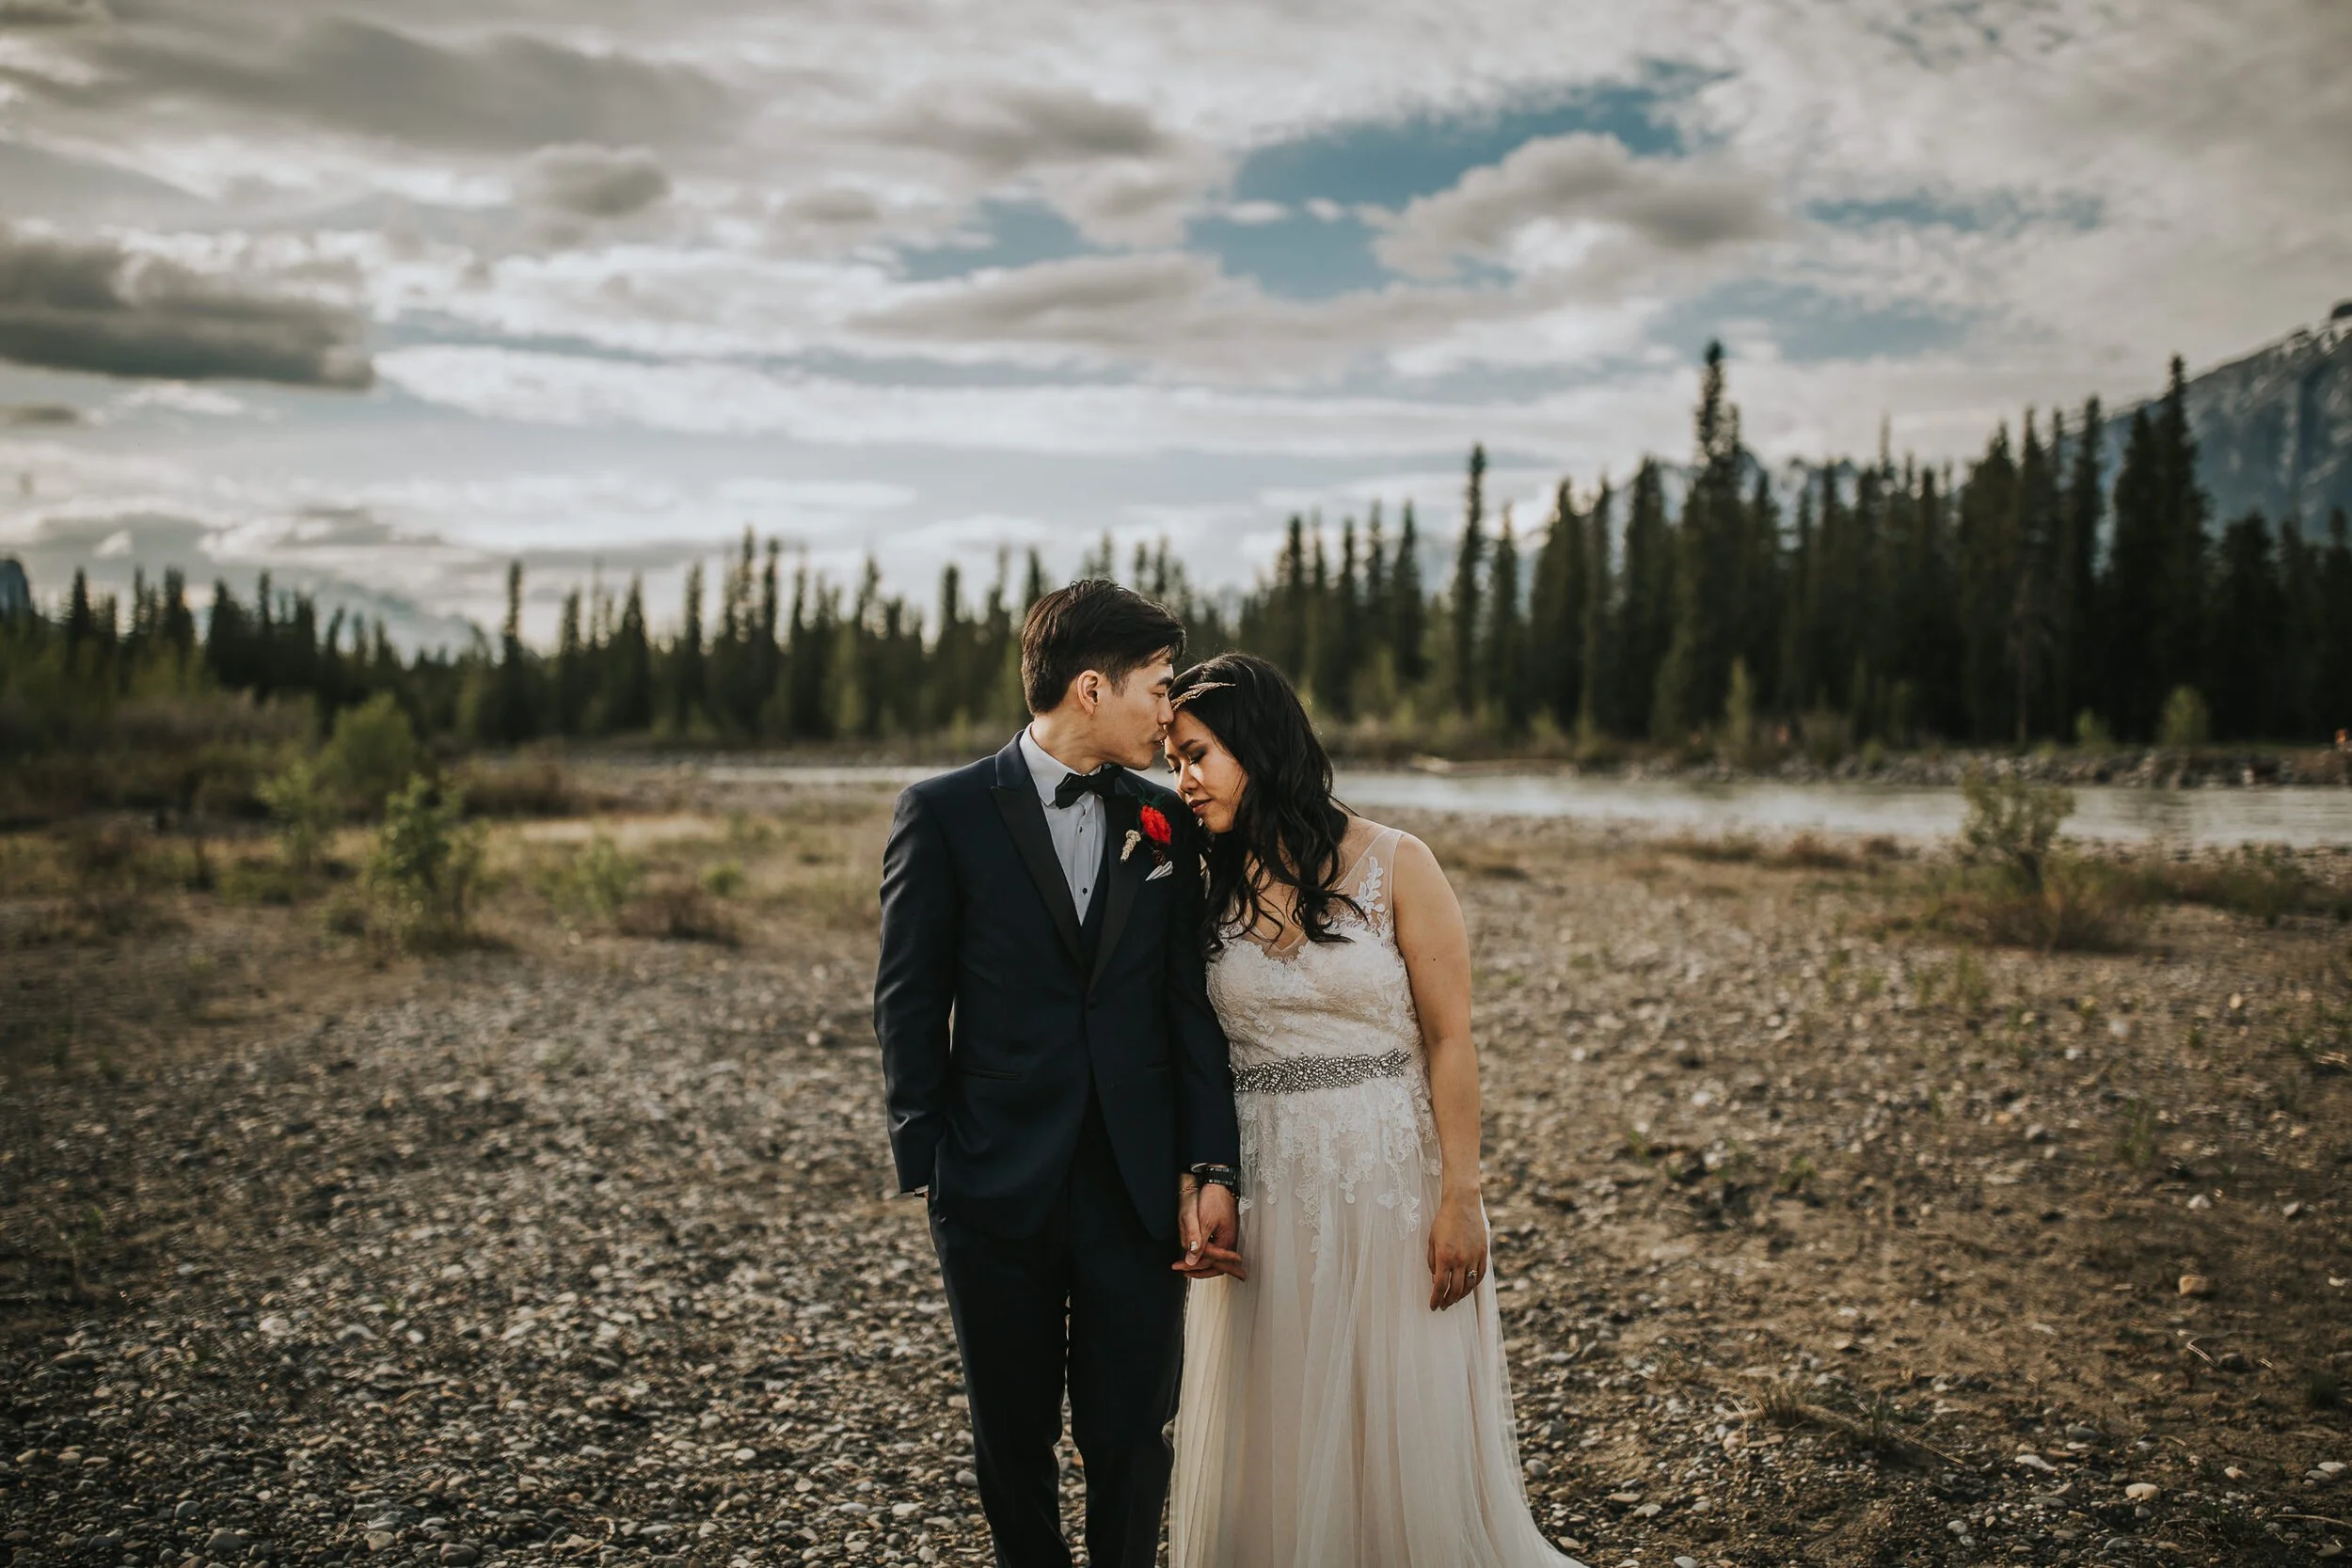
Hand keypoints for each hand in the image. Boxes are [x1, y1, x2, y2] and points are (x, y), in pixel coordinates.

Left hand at [1174, 1178, 1245, 1279]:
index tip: (1179, 1267)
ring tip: (1190, 1269)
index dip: (1193, 1266)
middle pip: (1217, 1265)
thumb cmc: (1212, 1199)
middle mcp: (1228, 1241)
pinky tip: (1199, 1256)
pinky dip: (1206, 1256)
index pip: (1209, 1261)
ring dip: (1203, 1265)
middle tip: (1184, 1273)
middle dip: (1201, 1271)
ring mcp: (1226, 1236)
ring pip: (1216, 1259)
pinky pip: (1216, 1250)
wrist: (1218, 1182)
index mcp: (1225, 1240)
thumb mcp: (1203, 1222)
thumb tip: (1191, 1261)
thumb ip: (1198, 1243)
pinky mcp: (1223, 1232)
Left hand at [1427, 1191, 1485, 1310]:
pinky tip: (1468, 1288)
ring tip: (1454, 1300)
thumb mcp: (1432, 1241)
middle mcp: (1460, 1260)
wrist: (1462, 1204)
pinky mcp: (1483, 1253)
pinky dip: (1474, 1285)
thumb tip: (1436, 1280)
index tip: (1434, 1306)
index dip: (1436, 1299)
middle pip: (1455, 1290)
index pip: (1440, 1286)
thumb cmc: (1443, 1221)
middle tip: (1443, 1305)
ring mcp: (1474, 1257)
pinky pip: (1480, 1275)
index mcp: (1445, 1257)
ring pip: (1469, 1285)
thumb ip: (1433, 1262)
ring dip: (1461, 1296)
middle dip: (1448, 1301)